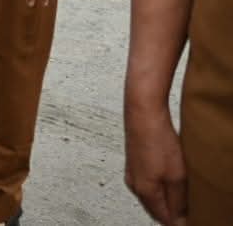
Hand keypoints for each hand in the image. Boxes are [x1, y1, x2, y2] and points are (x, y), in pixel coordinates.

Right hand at [124, 103, 188, 224]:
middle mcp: (134, 184)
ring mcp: (133, 172)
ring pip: (153, 196)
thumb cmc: (157, 140)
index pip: (164, 219)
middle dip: (173, 213)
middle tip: (192, 210)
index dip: (180, 222)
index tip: (193, 219)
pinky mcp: (135, 162)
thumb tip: (179, 221)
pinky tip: (172, 180)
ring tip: (185, 196)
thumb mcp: (176, 177)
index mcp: (144, 191)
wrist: (142, 112)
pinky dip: (162, 188)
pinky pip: (149, 183)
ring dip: (168, 200)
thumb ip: (178, 202)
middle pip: (156, 209)